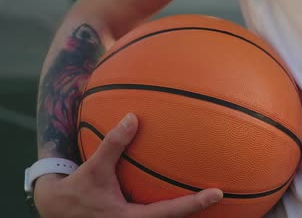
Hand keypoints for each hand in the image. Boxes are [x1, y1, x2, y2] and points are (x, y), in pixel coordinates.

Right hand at [34, 113, 222, 217]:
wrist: (57, 209)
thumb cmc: (77, 191)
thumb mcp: (94, 168)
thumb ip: (114, 144)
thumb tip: (132, 117)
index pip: (170, 212)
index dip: (195, 204)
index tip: (217, 194)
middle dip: (196, 210)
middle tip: (220, 194)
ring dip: (185, 210)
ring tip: (208, 195)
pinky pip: (158, 214)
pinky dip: (171, 206)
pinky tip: (181, 191)